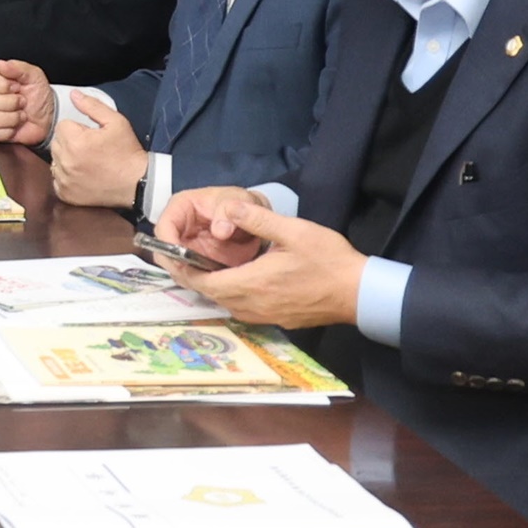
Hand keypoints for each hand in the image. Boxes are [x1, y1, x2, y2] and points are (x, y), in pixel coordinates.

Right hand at [0, 59, 56, 146]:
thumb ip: (18, 67)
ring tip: (20, 115)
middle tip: (22, 102)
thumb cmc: (39, 97)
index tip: (16, 87)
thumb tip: (1, 64)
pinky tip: (14, 126)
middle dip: (11, 103)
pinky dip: (7, 132)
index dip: (3, 85)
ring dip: (11, 118)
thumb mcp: (34, 76)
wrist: (48, 118)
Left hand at [49, 90, 147, 207]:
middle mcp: (66, 161)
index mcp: (75, 141)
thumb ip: (91, 106)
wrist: (138, 183)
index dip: (78, 129)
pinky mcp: (66, 194)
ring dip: (67, 160)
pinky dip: (66, 178)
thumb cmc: (127, 152)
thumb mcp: (116, 122)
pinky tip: (83, 176)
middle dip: (70, 143)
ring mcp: (64, 180)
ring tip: (88, 163)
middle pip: (57, 143)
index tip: (92, 137)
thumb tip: (73, 94)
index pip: (62, 126)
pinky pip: (56, 180)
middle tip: (91, 150)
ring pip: (55, 161)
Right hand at [151, 185, 275, 272]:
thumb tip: (219, 230)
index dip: (168, 243)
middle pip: (163, 251)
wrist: (257, 220)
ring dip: (188, 276)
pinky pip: (189, 277)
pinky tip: (214, 281)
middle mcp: (178, 228)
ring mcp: (185, 248)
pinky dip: (199, 282)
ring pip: (174, 268)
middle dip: (176, 264)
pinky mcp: (194, 263)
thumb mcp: (240, 200)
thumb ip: (228, 211)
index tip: (181, 256)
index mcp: (181, 207)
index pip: (164, 226)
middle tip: (194, 273)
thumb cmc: (242, 204)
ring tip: (209, 278)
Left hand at [176, 196, 367, 327]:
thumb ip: (256, 220)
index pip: (202, 283)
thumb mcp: (293, 231)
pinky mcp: (275, 319)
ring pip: (225, 301)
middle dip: (191, 275)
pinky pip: (241, 306)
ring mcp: (264, 316)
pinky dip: (229, 291)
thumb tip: (226, 208)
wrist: (360, 294)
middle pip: (209, 294)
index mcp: (251, 284)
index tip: (166, 255)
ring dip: (210, 284)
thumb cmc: (328, 260)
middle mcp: (251, 306)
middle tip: (177, 254)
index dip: (181, 270)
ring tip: (199, 261)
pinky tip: (232, 275)